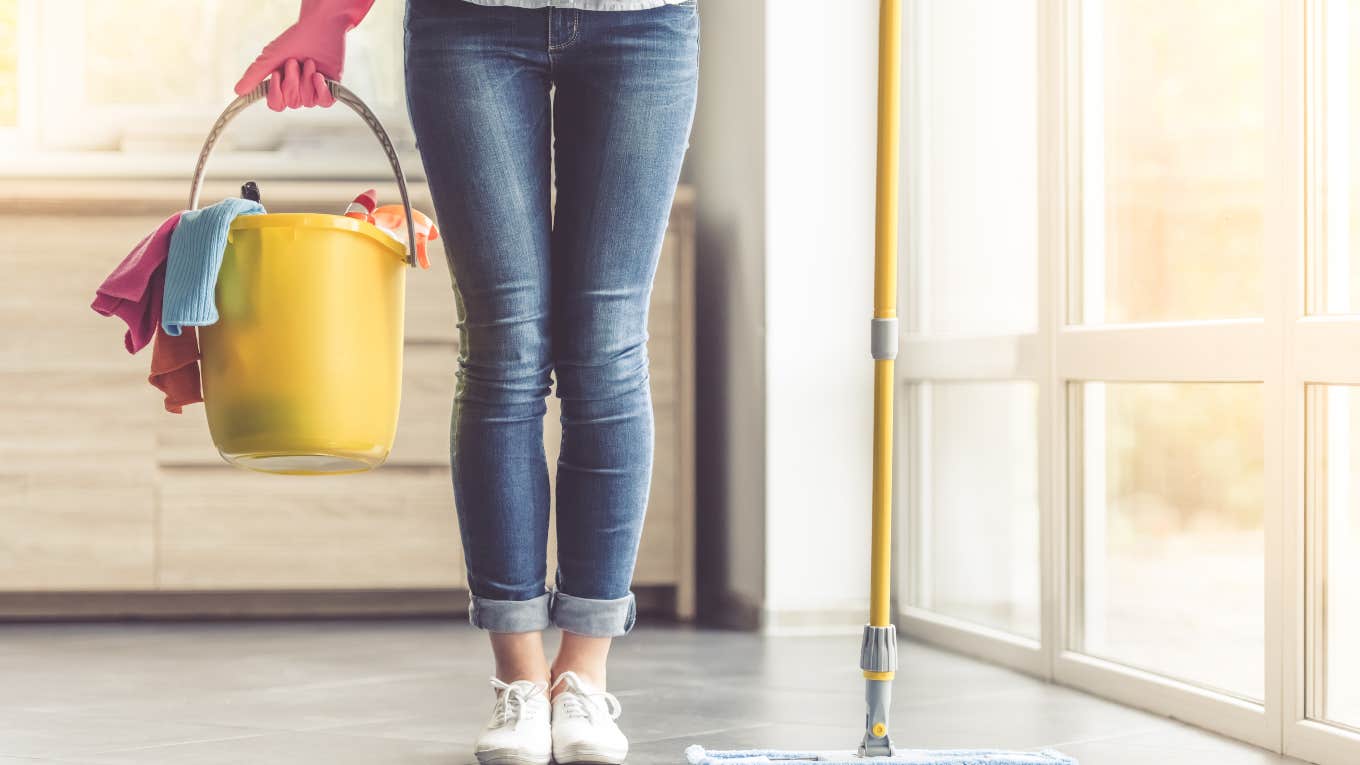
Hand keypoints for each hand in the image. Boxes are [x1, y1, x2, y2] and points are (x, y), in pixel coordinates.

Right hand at [233, 0, 375, 110]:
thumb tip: (238, 91)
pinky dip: (321, 89)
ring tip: (308, 62)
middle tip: (294, 62)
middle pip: (292, 103)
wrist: (320, 27)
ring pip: (307, 102)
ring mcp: (313, 89)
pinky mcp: (329, 87)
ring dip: (306, 79)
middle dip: (292, 81)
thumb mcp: (271, 57)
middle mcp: (297, 88)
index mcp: (281, 83)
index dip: (276, 94)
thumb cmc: (295, 39)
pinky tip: (318, 75)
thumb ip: (255, 74)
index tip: (277, 74)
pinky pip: (325, 102)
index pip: (276, 104)